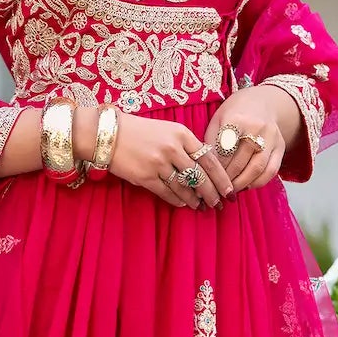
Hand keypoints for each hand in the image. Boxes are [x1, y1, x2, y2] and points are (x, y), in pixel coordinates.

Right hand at [108, 111, 233, 210]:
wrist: (108, 133)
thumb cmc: (139, 131)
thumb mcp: (167, 130)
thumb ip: (186, 145)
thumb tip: (204, 167)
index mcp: (182, 134)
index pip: (209, 159)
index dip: (221, 177)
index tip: (229, 189)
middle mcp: (173, 148)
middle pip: (200, 176)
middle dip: (212, 193)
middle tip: (219, 203)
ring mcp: (159, 163)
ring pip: (185, 187)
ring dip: (195, 199)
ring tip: (202, 207)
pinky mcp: (146, 177)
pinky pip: (167, 193)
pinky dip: (178, 200)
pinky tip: (183, 204)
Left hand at [204, 86, 297, 192]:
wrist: (262, 101)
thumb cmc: (234, 112)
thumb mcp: (218, 119)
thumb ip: (211, 142)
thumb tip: (203, 170)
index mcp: (236, 119)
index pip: (223, 151)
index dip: (214, 169)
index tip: (206, 180)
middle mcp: (257, 128)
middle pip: (239, 162)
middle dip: (225, 180)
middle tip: (215, 191)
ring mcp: (272, 137)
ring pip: (256, 169)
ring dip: (241, 184)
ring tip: (229, 191)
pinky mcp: (281, 146)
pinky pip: (271, 171)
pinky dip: (258, 182)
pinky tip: (246, 186)